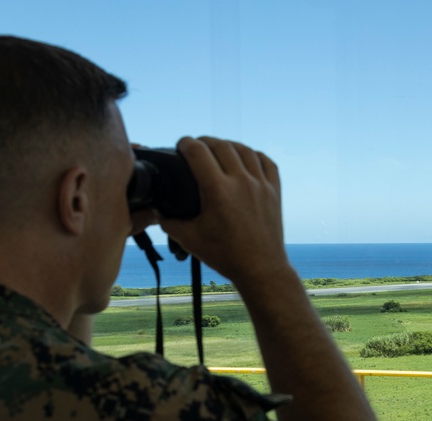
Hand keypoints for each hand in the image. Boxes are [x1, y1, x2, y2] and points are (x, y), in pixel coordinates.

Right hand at [159, 136, 287, 285]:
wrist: (261, 269)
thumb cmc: (225, 256)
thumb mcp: (190, 240)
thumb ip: (169, 222)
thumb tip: (157, 211)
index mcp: (218, 190)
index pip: (197, 151)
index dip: (185, 143)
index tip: (181, 145)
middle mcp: (241, 182)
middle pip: (220, 145)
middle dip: (204, 141)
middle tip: (195, 147)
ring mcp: (261, 185)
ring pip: (243, 149)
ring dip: (227, 144)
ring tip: (218, 149)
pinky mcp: (274, 191)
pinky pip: (266, 161)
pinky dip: (253, 154)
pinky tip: (245, 158)